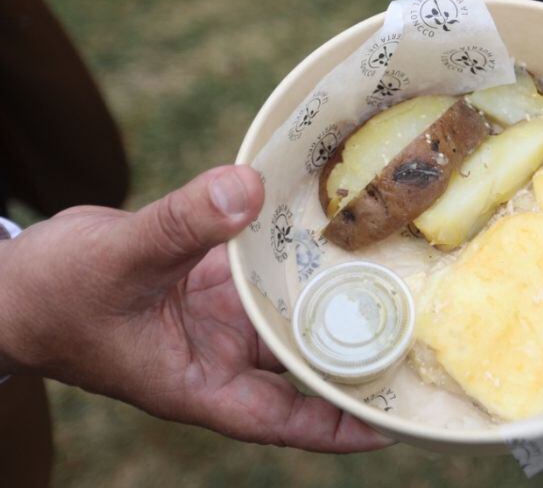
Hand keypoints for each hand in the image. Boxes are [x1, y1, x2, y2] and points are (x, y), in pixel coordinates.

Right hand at [0, 165, 389, 451]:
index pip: (288, 418)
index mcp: (200, 383)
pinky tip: (344, 235)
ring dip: (341, 307)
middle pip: (309, 371)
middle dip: (364, 361)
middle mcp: (222, 359)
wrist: (15, 285)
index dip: (344, 425)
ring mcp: (223, 323)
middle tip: (431, 340)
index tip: (400, 421)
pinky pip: (273, 278)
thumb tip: (247, 187)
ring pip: (296, 322)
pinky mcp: (220, 286)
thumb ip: (182, 223)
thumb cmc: (49, 297)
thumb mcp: (118, 258)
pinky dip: (303, 263)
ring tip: (409, 286)